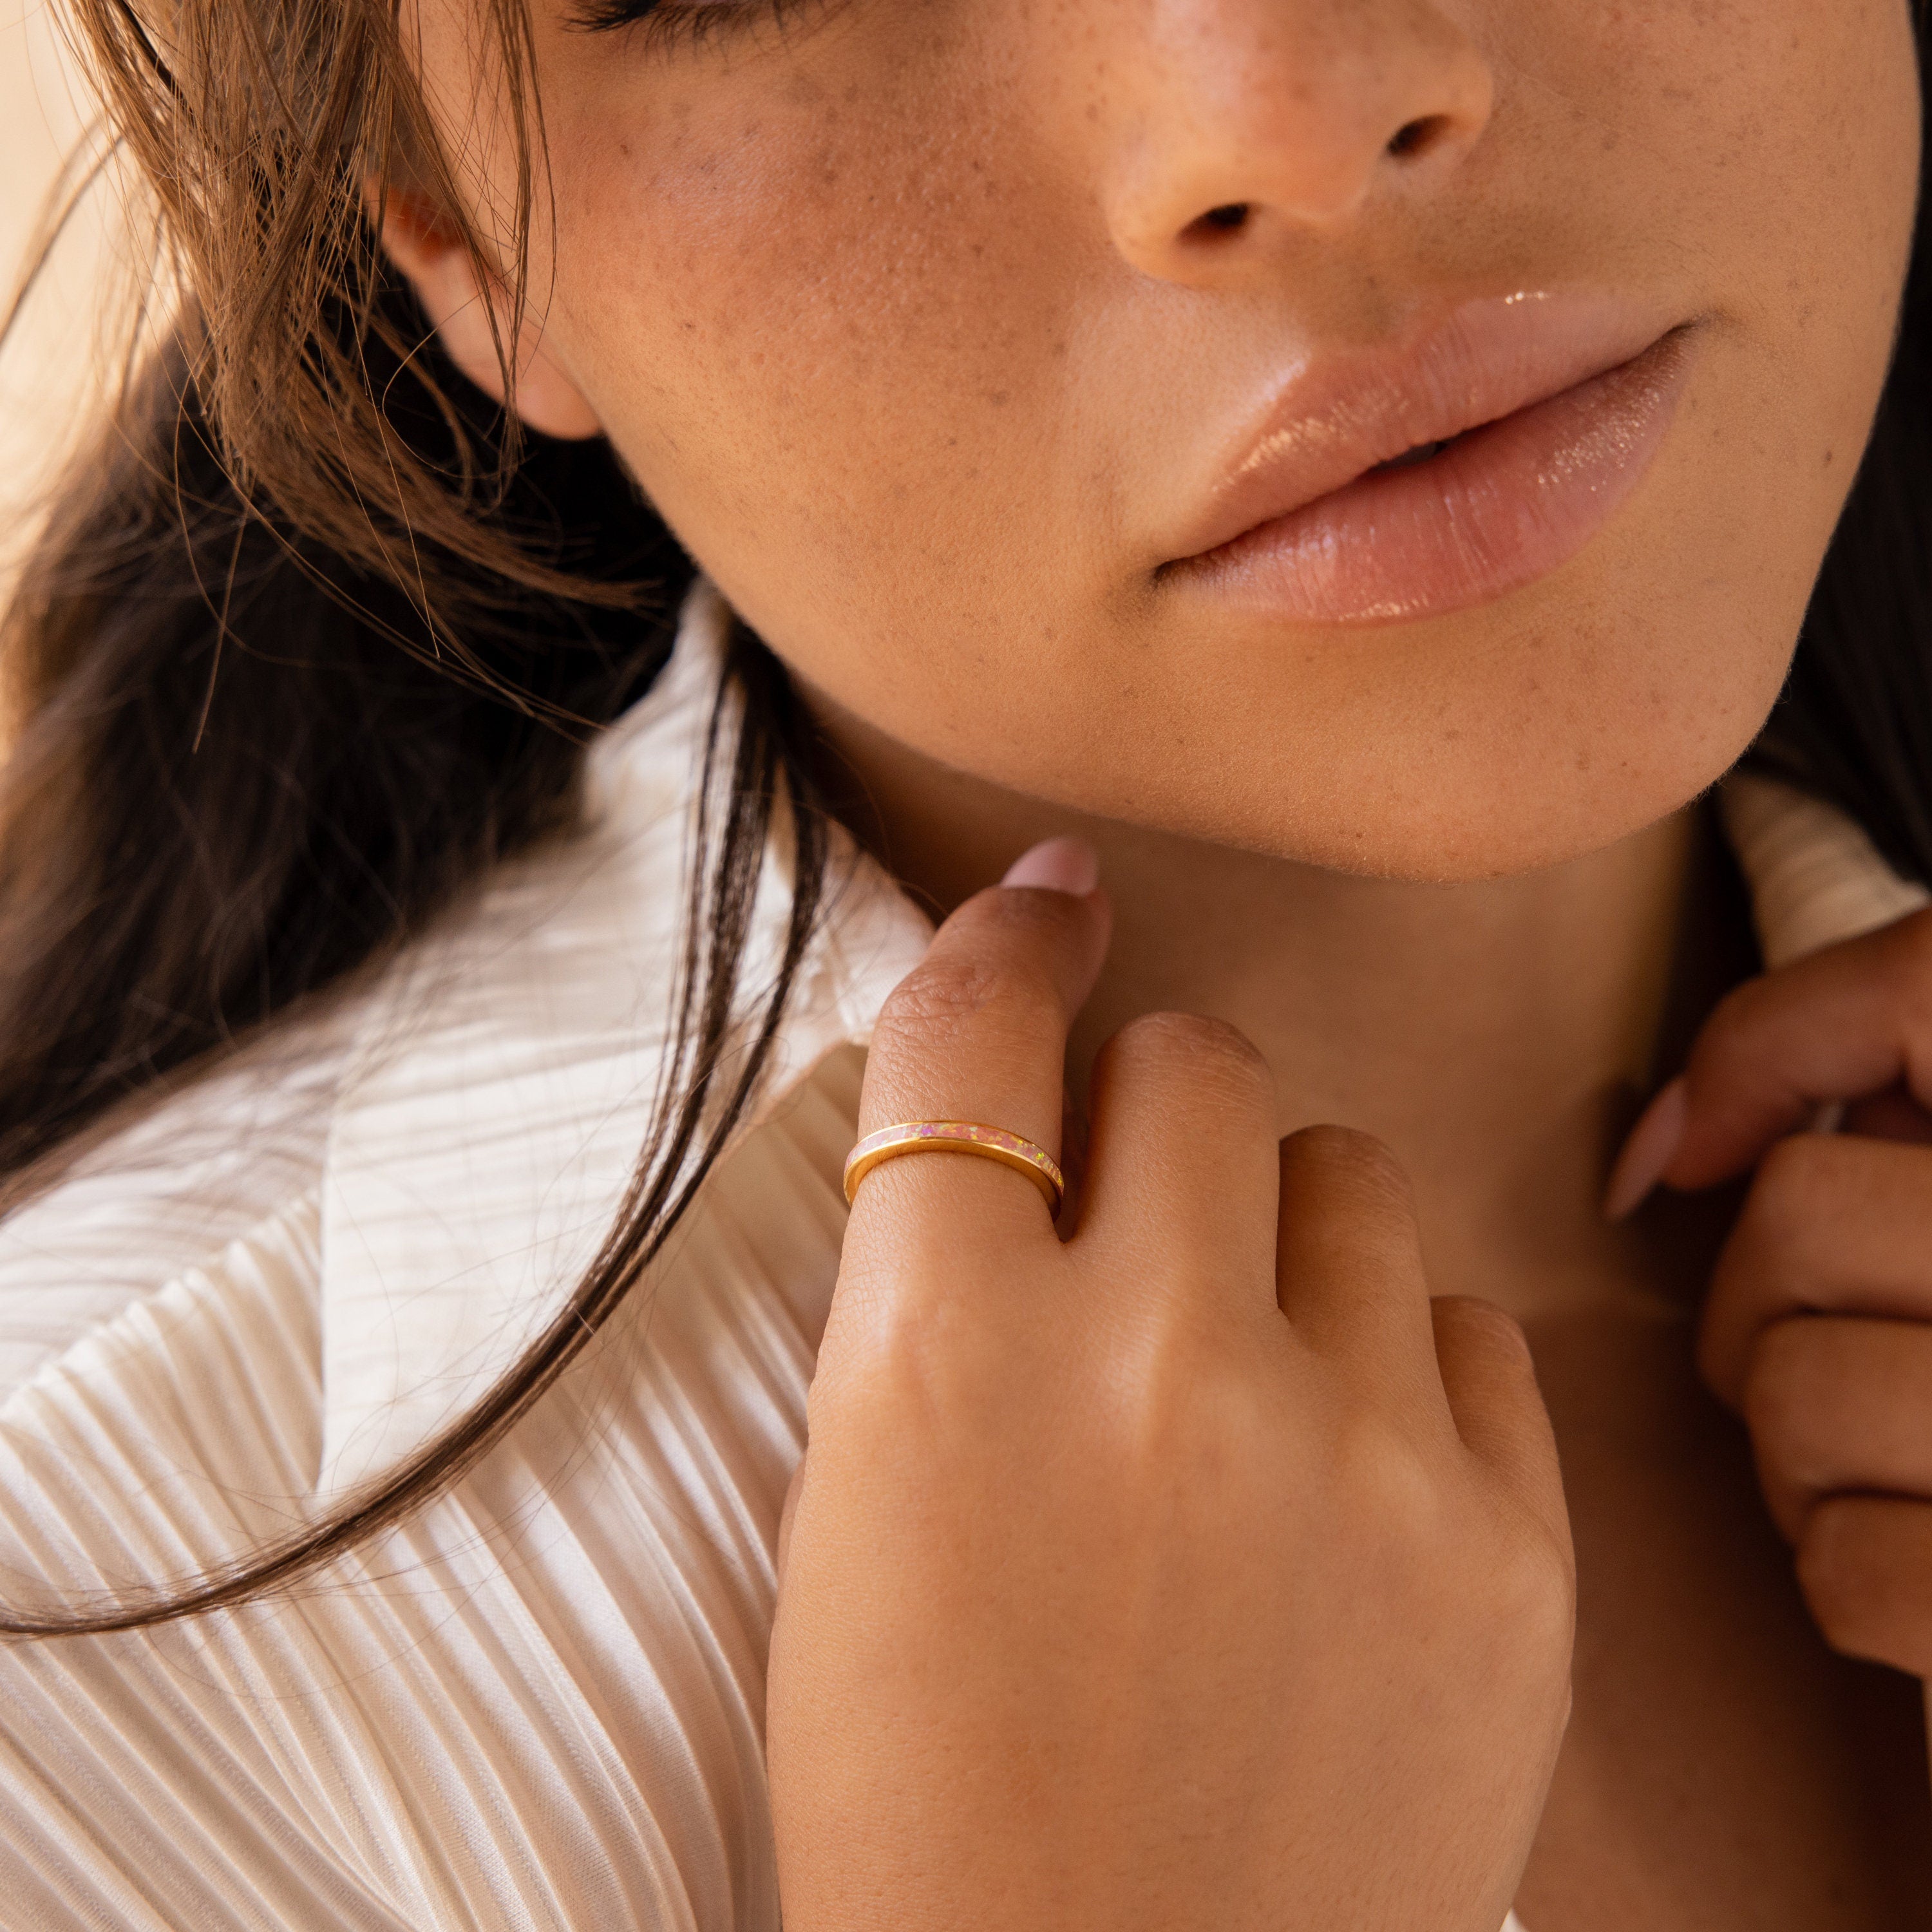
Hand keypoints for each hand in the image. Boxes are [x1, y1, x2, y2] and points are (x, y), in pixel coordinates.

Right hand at [767, 841, 1573, 1931]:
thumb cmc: (934, 1791)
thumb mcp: (861, 1506)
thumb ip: (934, 1285)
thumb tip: (1023, 1097)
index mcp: (943, 1364)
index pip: (976, 1044)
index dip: (1010, 944)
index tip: (1052, 902)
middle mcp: (1155, 1373)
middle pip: (1195, 1065)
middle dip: (1153, 1113)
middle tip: (1130, 1223)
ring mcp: (1354, 1456)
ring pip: (1344, 1166)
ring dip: (1281, 1226)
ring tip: (1242, 1369)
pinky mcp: (1502, 1550)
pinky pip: (1461, 1326)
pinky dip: (1397, 1364)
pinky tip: (1344, 1477)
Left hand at [1612, 906, 1931, 1676]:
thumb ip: (1868, 1082)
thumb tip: (1669, 1152)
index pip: (1918, 993)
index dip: (1765, 1052)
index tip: (1699, 1157)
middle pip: (1800, 1217)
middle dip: (1765, 1294)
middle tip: (1832, 1339)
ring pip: (1795, 1390)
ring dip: (1798, 1445)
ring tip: (1883, 1455)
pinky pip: (1847, 1570)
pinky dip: (1851, 1577)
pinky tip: (1916, 1561)